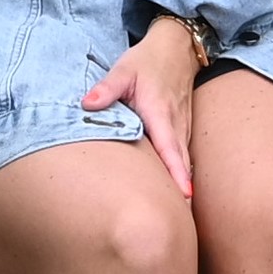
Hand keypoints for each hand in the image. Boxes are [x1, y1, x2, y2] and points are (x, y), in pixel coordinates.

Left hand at [81, 14, 201, 201]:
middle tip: (182, 225)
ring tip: (181, 218)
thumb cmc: (147, 61)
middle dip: (183, 192)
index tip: (183, 196)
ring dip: (183, 188)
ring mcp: (183, 128)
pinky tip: (179, 195)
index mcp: (160, 113)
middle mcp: (176, 125)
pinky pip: (183, 158)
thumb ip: (106, 88)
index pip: (170, 149)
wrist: (176, 48)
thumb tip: (87, 105)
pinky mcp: (182, 130)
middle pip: (181, 165)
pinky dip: (182, 176)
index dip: (176, 174)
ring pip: (185, 163)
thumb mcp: (124, 69)